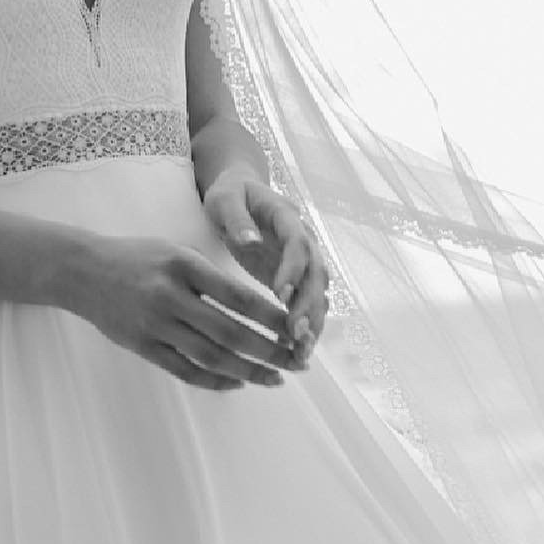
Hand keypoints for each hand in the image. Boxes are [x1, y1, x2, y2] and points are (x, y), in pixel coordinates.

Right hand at [68, 234, 306, 391]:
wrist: (83, 271)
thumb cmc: (138, 257)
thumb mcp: (177, 252)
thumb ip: (210, 277)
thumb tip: (255, 311)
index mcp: (184, 265)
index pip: (238, 296)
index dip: (271, 317)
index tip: (295, 328)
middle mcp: (170, 295)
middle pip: (230, 332)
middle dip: (269, 350)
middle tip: (297, 362)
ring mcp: (154, 324)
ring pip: (211, 356)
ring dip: (248, 371)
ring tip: (275, 379)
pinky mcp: (142, 346)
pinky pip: (185, 370)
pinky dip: (214, 380)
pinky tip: (237, 383)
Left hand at [201, 167, 330, 363]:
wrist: (241, 192)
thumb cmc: (230, 194)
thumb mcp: (225, 199)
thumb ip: (236, 218)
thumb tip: (249, 240)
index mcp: (285, 216)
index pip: (297, 242)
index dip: (293, 269)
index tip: (281, 293)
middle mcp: (303, 237)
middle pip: (316, 272)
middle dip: (308, 305)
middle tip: (296, 334)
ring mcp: (303, 258)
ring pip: (318, 291)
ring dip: (313, 321)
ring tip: (301, 351)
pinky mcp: (297, 275)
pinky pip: (307, 301)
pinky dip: (305, 325)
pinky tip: (294, 350)